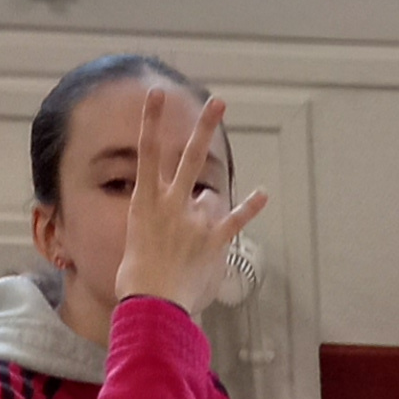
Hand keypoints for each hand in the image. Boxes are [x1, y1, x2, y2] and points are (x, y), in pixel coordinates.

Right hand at [112, 89, 269, 320]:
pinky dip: (249, 208)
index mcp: (144, 202)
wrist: (151, 305)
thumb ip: (156, 223)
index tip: (156, 94)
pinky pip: (235, 220)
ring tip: (190, 241)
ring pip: (209, 198)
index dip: (150, 120)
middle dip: (204, 128)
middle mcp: (170, 204)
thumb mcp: (135, 241)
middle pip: (189, 157)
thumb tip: (178, 221)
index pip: (146, 152)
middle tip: (218, 102)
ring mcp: (193, 222)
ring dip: (205, 212)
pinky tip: (262, 194)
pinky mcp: (213, 241)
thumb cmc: (136, 280)